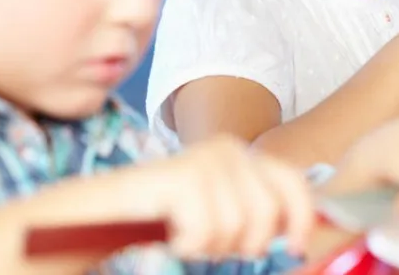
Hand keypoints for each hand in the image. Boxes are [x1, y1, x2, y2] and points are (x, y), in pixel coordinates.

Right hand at [116, 136, 314, 258]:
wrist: (96, 213)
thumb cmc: (161, 220)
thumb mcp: (220, 213)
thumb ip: (257, 215)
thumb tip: (301, 236)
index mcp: (243, 155)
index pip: (293, 183)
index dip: (302, 219)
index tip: (297, 248)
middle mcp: (229, 149)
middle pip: (268, 212)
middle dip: (245, 243)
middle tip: (211, 244)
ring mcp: (206, 159)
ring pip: (238, 228)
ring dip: (210, 247)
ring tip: (185, 236)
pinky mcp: (185, 176)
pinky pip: (207, 232)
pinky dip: (188, 246)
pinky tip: (170, 234)